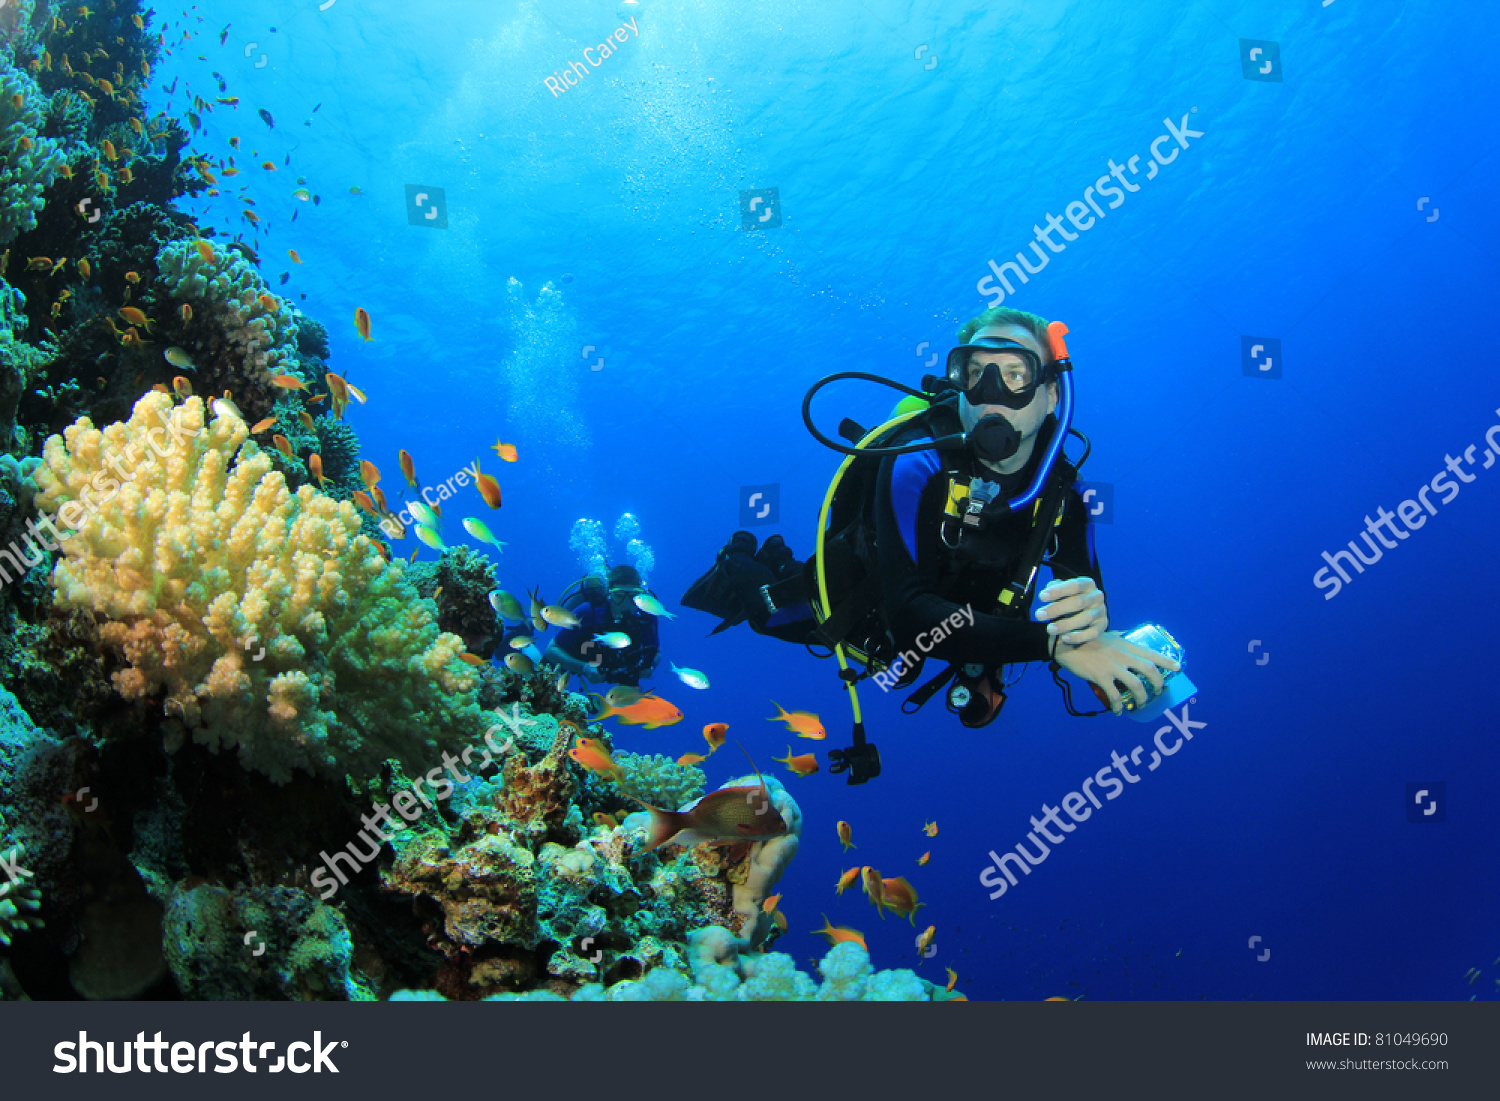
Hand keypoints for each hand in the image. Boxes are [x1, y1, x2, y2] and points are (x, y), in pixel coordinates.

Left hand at [1035, 578, 1108, 646]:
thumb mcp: (1062, 592)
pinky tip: (1064, 638)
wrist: (1084, 616)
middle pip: (1078, 602)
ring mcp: (1101, 612)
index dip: (1058, 591)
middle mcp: (1096, 596)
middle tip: (1039, 615)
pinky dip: (1078, 636)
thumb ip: (1055, 589)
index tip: (1041, 597)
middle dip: (1057, 609)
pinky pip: (1092, 633)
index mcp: (1087, 584)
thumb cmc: (1069, 601)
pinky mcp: (1102, 626)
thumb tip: (1047, 591)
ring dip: (1065, 624)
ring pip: (1085, 618)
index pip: (1074, 585)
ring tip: (1049, 629)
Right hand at [1052, 631, 1179, 715]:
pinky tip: (1118, 711)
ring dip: (1141, 698)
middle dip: (1158, 684)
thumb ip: (1119, 636)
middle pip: (1150, 671)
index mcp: (1126, 645)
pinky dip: (1118, 706)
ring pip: (1136, 685)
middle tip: (1158, 693)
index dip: (1167, 661)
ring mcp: (1112, 666)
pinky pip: (1114, 695)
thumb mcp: (1107, 634)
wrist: (1066, 644)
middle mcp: (1123, 655)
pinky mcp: (1101, 676)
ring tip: (1139, 705)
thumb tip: (1127, 636)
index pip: (1152, 653)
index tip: (1178, 668)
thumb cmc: (1086, 639)